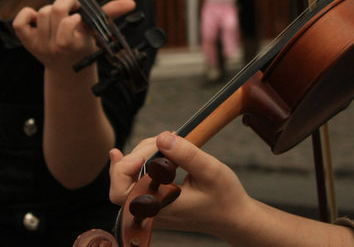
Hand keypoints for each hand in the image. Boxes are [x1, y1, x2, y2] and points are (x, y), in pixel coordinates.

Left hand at [12, 0, 134, 72]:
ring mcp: (38, 45)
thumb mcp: (97, 32)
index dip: (73, 16)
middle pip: (52, 11)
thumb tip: (131, 2)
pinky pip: (19, 23)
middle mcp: (54, 47)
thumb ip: (111, 14)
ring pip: (40, 13)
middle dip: (64, 2)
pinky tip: (38, 17)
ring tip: (59, 16)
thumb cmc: (84, 46)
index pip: (67, 24)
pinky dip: (26, 14)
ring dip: (51, 9)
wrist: (67, 71)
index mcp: (73, 45)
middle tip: (72, 6)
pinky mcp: (26, 42)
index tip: (80, 17)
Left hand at [109, 132, 251, 238]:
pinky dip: (142, 163)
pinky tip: (147, 152)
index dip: (122, 168)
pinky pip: (137, 181)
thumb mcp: (210, 171)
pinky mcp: (155, 201)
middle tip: (165, 140)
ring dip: (143, 155)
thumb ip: (186, 154)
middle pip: (122, 179)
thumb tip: (162, 137)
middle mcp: (151, 211)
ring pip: (129, 177)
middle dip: (139, 154)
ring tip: (169, 144)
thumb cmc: (224, 197)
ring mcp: (152, 208)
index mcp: (160, 206)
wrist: (233, 217)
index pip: (120, 192)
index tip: (144, 151)